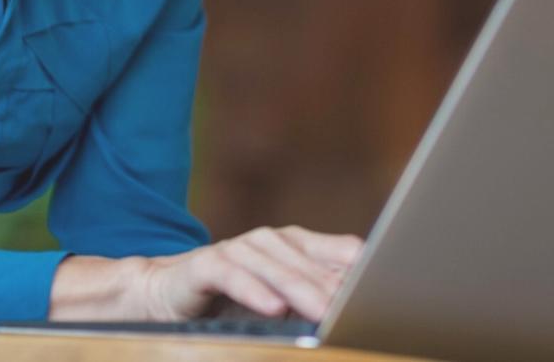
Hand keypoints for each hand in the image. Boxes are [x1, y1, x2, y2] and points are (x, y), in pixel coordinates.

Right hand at [138, 225, 364, 322]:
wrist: (166, 292)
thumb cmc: (231, 298)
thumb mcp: (281, 298)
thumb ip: (315, 293)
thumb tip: (361, 305)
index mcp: (296, 245)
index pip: (341, 253)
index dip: (364, 273)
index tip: (387, 293)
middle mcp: (270, 241)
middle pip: (311, 265)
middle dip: (335, 290)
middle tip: (358, 312)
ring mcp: (238, 248)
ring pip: (276, 269)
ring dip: (301, 291)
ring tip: (324, 312)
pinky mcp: (207, 263)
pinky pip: (233, 276)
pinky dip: (253, 292)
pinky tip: (272, 308)